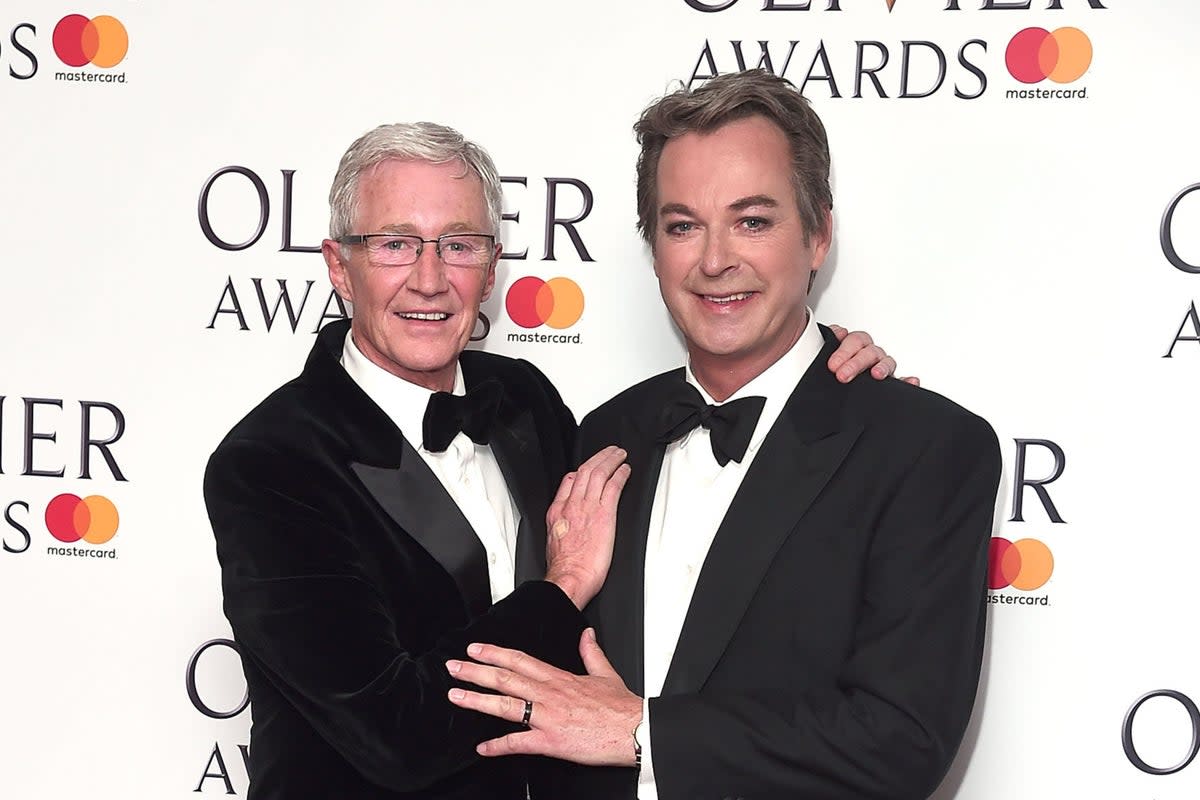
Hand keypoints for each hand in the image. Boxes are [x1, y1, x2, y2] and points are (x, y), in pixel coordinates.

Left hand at [446, 628, 641, 765]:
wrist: (634, 730)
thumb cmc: (620, 708)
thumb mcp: (606, 673)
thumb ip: (591, 652)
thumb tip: (587, 635)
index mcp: (559, 678)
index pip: (520, 660)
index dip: (495, 653)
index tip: (476, 649)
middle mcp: (549, 694)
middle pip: (506, 678)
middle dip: (476, 671)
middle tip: (454, 667)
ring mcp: (547, 717)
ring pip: (505, 705)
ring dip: (477, 700)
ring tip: (456, 696)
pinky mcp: (550, 741)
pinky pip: (518, 743)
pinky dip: (498, 746)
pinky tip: (483, 747)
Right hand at [544, 446, 630, 608]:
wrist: (569, 578)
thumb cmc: (564, 568)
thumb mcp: (554, 542)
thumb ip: (562, 527)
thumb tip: (570, 527)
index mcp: (558, 512)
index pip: (569, 482)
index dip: (581, 471)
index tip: (589, 469)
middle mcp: (571, 505)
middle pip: (585, 471)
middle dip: (598, 458)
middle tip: (609, 451)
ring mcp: (588, 508)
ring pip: (599, 473)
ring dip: (611, 460)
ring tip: (620, 454)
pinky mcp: (604, 514)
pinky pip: (613, 486)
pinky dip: (620, 475)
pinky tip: (626, 471)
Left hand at [827, 324, 919, 385]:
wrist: (833, 399)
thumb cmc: (833, 373)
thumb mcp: (827, 360)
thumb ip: (828, 343)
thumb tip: (836, 331)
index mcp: (855, 347)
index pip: (854, 341)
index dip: (844, 351)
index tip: (832, 365)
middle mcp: (870, 356)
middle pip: (869, 351)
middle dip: (856, 363)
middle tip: (842, 375)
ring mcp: (882, 369)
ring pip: (887, 362)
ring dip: (882, 367)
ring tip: (876, 374)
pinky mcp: (892, 385)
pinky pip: (903, 382)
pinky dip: (907, 381)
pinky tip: (910, 381)